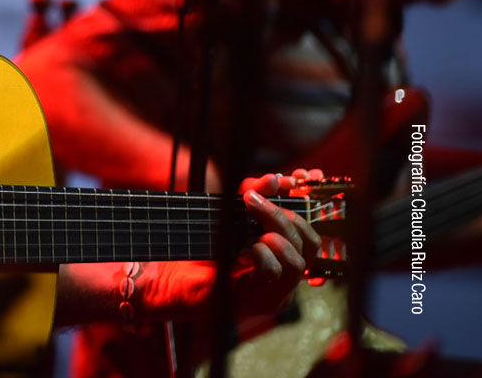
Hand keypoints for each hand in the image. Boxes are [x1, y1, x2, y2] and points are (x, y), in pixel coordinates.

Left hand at [146, 168, 321, 320]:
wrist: (171, 277)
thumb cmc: (201, 247)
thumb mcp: (228, 215)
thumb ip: (250, 195)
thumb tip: (274, 180)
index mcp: (283, 260)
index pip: (311, 238)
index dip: (300, 212)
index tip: (277, 192)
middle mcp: (285, 279)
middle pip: (308, 246)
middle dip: (280, 217)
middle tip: (251, 201)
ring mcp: (274, 294)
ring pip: (296, 263)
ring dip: (275, 237)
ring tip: (249, 233)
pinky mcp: (256, 302)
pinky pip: (272, 274)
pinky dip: (259, 255)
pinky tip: (241, 252)